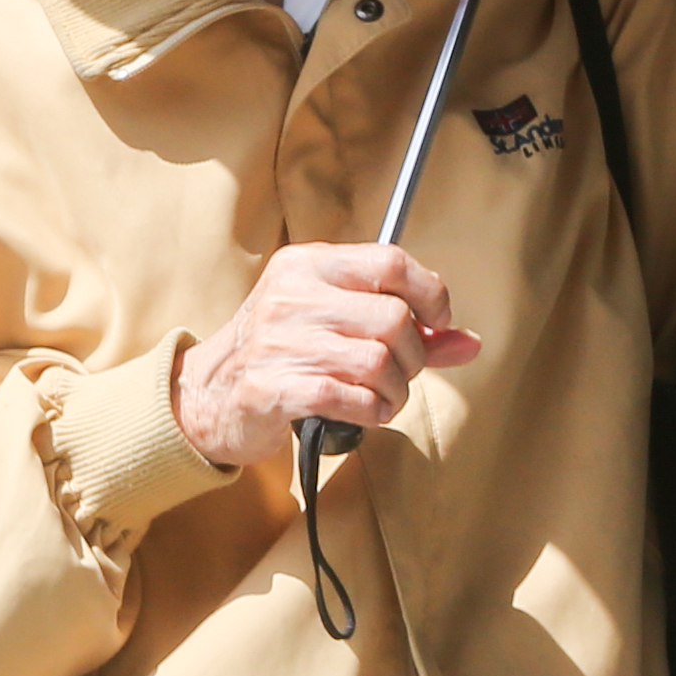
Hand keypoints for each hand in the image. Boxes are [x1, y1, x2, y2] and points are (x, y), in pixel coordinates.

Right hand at [173, 243, 483, 470]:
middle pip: (393, 319)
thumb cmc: (282, 353)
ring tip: (382, 398)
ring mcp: (277, 341)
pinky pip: (349, 398)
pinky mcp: (270, 388)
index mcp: (309, 265)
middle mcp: (292, 296)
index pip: (390, 262)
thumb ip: (405, 328)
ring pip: (378, 362)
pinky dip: (372, 411)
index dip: (430, 295)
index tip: (436, 323)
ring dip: (395, 391)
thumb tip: (468, 342)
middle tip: (399, 374)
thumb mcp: (335, 321)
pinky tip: (364, 413)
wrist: (207, 395)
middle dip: (413, 357)